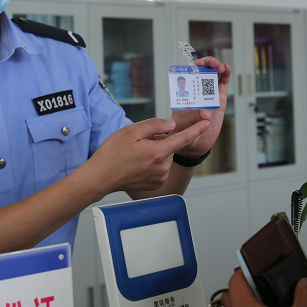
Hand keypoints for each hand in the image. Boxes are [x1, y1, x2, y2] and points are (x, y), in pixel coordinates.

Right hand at [88, 117, 208, 195]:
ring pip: (165, 157)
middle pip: (170, 146)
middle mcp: (162, 167)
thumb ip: (155, 125)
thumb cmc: (112, 154)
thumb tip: (172, 125)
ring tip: (136, 154)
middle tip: (139, 143)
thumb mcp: (131, 131)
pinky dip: (154, 162)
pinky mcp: (156, 184)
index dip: (196, 129)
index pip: (184, 138)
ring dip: (156, 152)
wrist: (100, 177)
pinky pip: (161, 167)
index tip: (206, 123)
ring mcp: (160, 177)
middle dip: (160, 141)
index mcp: (158, 153)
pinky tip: (138, 163)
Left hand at [170, 57, 230, 156]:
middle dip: (206, 63)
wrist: (195, 145)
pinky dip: (226, 74)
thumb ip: (195, 119)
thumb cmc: (184, 134)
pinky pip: (223, 84)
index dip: (192, 67)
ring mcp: (208, 94)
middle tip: (210, 65)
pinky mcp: (219, 99)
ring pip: (213, 74)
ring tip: (219, 67)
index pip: (188, 74)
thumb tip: (206, 113)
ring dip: (217, 66)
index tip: (195, 66)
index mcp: (185, 94)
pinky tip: (227, 68)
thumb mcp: (185, 127)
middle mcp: (197, 91)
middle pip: (202, 70)